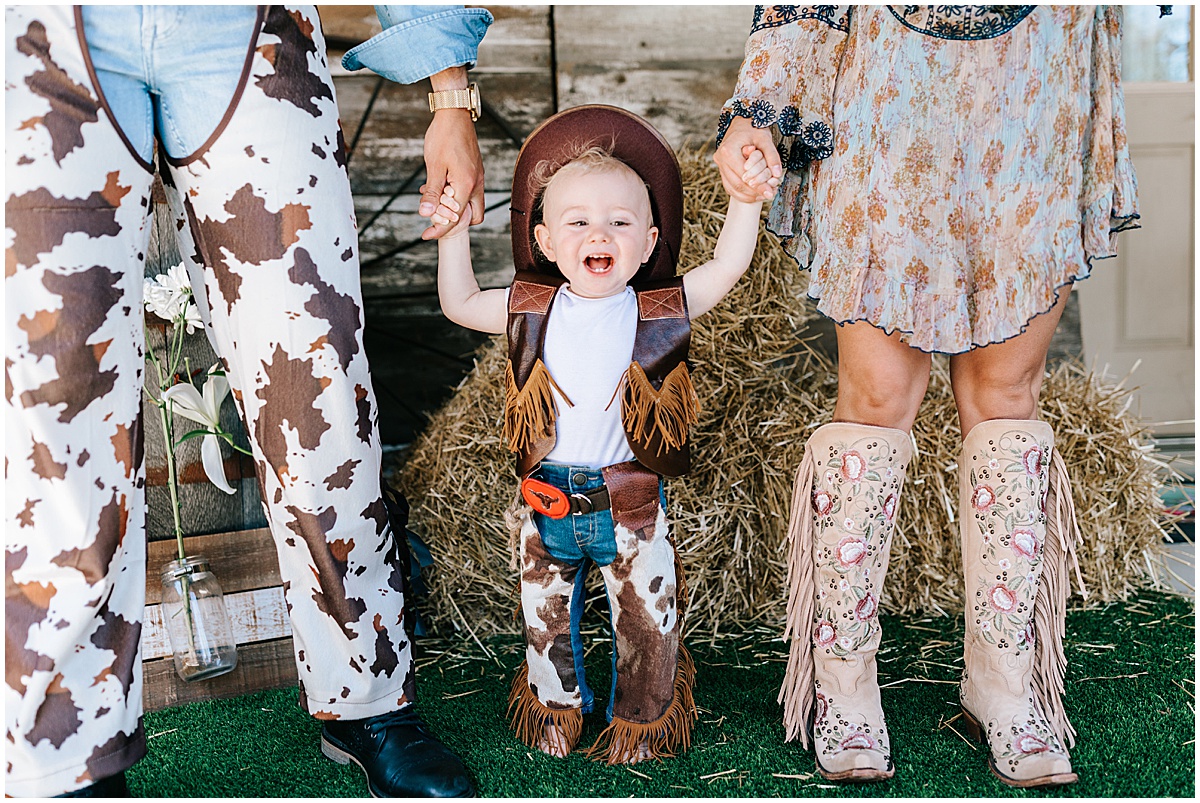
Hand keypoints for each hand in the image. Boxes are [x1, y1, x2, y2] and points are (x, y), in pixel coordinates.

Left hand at [420, 110, 484, 239]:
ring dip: (452, 207)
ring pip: (470, 204)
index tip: (426, 235)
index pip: (456, 218)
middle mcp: (477, 183)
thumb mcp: (434, 166)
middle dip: (454, 223)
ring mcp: (477, 177)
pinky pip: (468, 192)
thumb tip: (426, 214)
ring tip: (432, 200)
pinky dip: (454, 195)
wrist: (454, 114)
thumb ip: (432, 193)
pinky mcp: (474, 171)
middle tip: (434, 220)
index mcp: (467, 184)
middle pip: (472, 217)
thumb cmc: (444, 136)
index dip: (440, 229)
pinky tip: (438, 186)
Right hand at [714, 116, 780, 202]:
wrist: (741, 122)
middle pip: (737, 184)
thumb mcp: (765, 138)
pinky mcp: (722, 169)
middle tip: (769, 196)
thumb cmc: (753, 128)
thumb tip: (777, 174)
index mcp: (728, 151)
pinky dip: (741, 193)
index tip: (770, 193)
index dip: (758, 186)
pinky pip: (730, 186)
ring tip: (763, 196)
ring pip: (732, 188)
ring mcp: (720, 165)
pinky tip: (754, 195)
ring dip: (748, 196)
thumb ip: (772, 156)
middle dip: (754, 193)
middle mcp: (720, 159)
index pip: (744, 175)